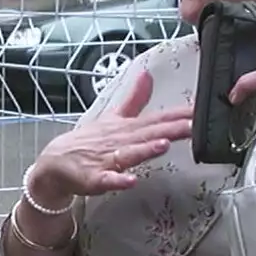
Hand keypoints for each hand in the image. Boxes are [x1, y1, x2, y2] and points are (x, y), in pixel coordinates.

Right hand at [25, 70, 193, 206]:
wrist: (55, 162)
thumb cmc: (89, 141)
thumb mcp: (113, 116)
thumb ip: (134, 98)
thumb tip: (147, 74)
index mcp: (127, 128)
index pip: (157, 119)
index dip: (179, 115)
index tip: (200, 110)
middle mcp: (119, 141)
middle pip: (147, 134)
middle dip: (170, 130)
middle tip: (192, 126)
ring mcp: (106, 160)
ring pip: (128, 154)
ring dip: (144, 149)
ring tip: (162, 145)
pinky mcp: (94, 178)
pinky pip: (107, 180)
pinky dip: (117, 180)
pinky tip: (130, 180)